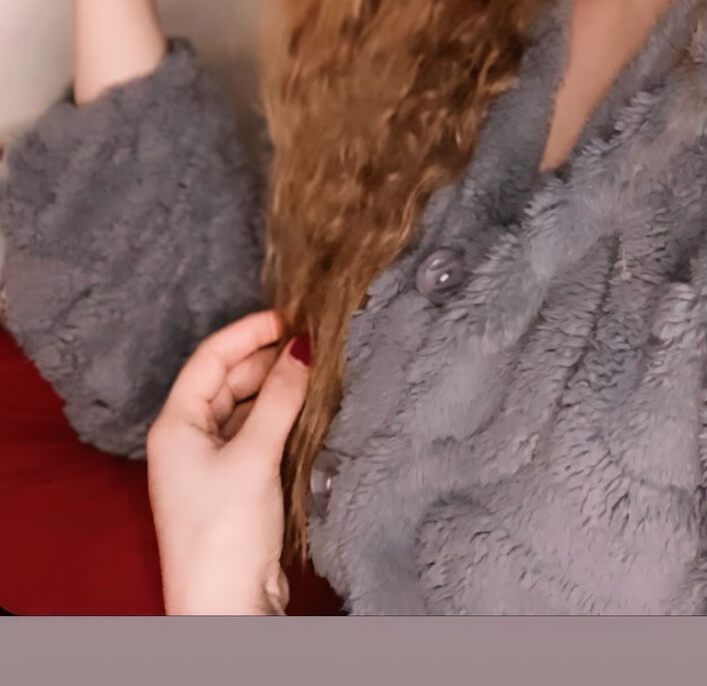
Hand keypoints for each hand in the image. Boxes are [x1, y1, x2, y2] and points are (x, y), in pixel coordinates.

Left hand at [146, 310, 310, 615]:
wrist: (225, 608)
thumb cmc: (224, 534)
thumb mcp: (253, 456)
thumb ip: (280, 398)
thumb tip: (304, 348)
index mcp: (174, 424)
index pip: (210, 357)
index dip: (248, 332)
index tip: (288, 316)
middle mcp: (186, 438)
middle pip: (227, 379)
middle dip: (266, 357)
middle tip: (311, 340)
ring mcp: (208, 462)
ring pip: (243, 405)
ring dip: (275, 386)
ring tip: (314, 367)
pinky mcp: (231, 484)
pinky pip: (254, 432)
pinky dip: (278, 415)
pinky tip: (305, 406)